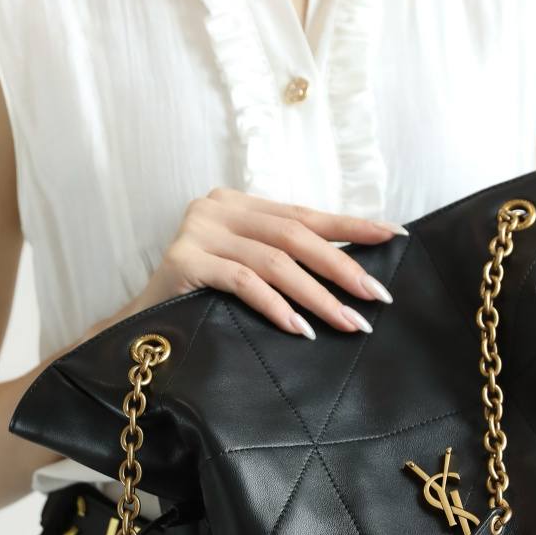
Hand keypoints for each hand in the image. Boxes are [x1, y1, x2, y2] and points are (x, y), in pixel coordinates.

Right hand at [126, 188, 405, 337]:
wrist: (141, 330)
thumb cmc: (203, 304)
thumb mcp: (248, 273)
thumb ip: (285, 262)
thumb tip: (353, 278)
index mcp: (239, 204)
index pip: (305, 215)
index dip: (352, 226)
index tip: (395, 237)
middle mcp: (218, 207)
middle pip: (295, 236)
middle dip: (342, 268)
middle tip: (376, 297)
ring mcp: (199, 231)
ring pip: (275, 262)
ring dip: (317, 297)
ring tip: (348, 324)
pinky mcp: (184, 260)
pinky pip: (243, 282)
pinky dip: (276, 306)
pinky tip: (299, 329)